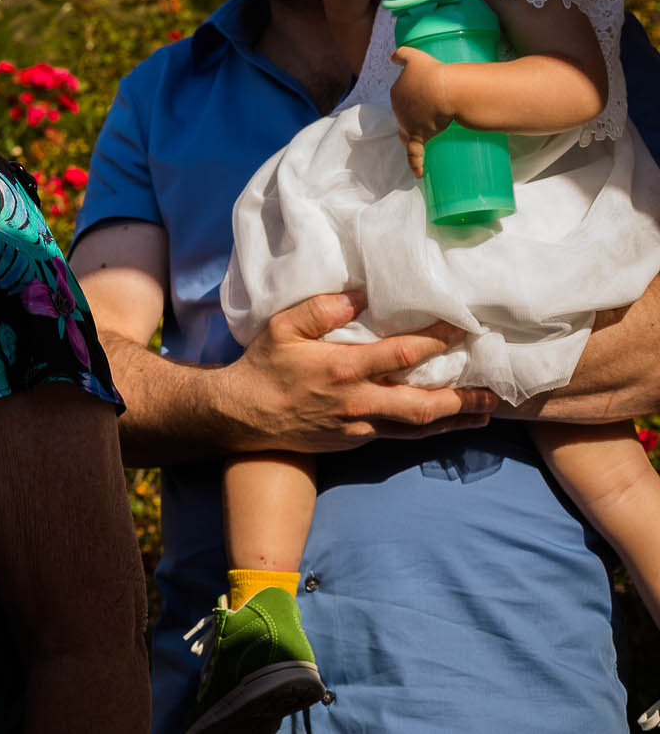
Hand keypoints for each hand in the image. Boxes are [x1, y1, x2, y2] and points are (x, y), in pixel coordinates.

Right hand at [223, 291, 496, 451]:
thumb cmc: (263, 366)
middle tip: (494, 392)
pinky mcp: (355, 441)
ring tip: (485, 413)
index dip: (436, 342)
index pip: (401, 355)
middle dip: (463, 399)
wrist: (242, 415)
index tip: (463, 330)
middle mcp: (357, 402)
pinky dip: (427, 429)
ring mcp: (358, 427)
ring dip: (454, 420)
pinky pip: (399, 435)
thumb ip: (322, 309)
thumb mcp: (282, 327)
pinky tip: (443, 421)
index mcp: (342, 369)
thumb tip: (361, 296)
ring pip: (417, 428)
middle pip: (423, 406)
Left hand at [389, 44, 454, 176]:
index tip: (421, 97)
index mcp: (397, 92)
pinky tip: (418, 174)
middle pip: (403, 115)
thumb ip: (402, 54)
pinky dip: (416, 164)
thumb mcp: (415, 57)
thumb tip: (391, 56)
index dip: (411, 97)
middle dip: (411, 116)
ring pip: (406, 132)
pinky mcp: (418, 136)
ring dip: (411, 136)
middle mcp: (399, 110)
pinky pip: (415, 153)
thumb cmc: (432, 72)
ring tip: (418, 139)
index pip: (401, 96)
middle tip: (425, 116)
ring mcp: (408, 124)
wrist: (443, 90)